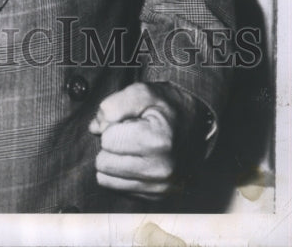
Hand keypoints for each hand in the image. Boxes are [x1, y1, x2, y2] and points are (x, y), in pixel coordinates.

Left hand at [89, 81, 199, 199]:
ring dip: (114, 162)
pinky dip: (122, 175)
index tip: (128, 122)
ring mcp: (161, 188)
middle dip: (111, 146)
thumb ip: (113, 105)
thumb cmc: (167, 107)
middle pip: (103, 163)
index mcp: (157, 142)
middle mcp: (161, 171)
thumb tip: (94, 128)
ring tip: (133, 148)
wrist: (196, 125)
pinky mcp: (157, 198)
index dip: (111, 126)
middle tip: (130, 135)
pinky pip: (119, 189)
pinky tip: (137, 161)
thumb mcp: (142, 92)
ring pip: (106, 180)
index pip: (107, 140)